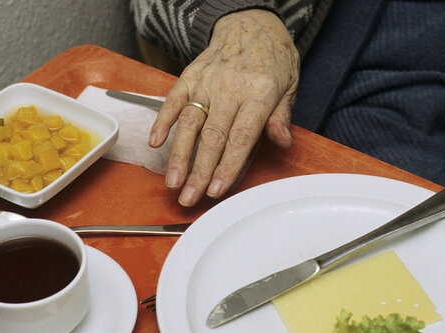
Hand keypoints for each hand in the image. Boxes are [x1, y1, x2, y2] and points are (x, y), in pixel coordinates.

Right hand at [149, 9, 299, 206]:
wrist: (250, 21)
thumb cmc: (271, 57)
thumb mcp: (289, 84)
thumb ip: (282, 116)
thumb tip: (282, 142)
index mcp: (259, 94)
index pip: (241, 138)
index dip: (228, 167)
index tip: (217, 189)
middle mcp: (230, 89)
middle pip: (212, 137)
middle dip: (199, 171)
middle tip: (190, 197)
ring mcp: (206, 83)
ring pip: (189, 124)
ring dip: (179, 155)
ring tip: (172, 181)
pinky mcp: (189, 77)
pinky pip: (172, 100)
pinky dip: (162, 122)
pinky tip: (155, 143)